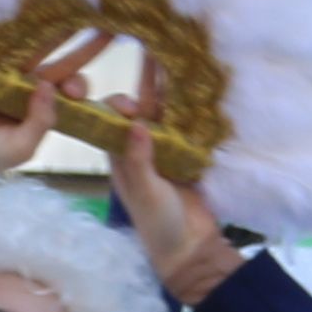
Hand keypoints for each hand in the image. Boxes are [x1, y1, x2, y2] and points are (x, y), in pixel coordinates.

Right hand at [0, 31, 106, 187]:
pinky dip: (19, 35)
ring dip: (58, 41)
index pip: (78, 103)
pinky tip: (36, 17)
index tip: (125, 103)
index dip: (98, 99)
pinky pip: (7, 49)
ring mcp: (11, 78)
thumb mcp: (21, 147)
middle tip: (103, 41)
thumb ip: (40, 121)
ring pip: (39, 55)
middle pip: (63, 72)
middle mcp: (33, 94)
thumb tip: (52, 86)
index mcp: (46, 116)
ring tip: (76, 24)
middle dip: (84, 57)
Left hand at [102, 84, 242, 303]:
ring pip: (164, 116)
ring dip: (169, 95)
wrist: (191, 247)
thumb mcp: (146, 193)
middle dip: (145, 89)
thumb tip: (136, 124)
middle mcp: (140, 150)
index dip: (116, 107)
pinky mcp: (187, 155)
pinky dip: (191, 112)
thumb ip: (140, 161)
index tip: (129, 104)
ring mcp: (165, 151)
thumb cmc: (158, 223)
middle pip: (140, 112)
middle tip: (153, 64)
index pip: (111, 123)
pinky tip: (199, 91)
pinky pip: (187, 128)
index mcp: (120, 159)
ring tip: (176, 66)